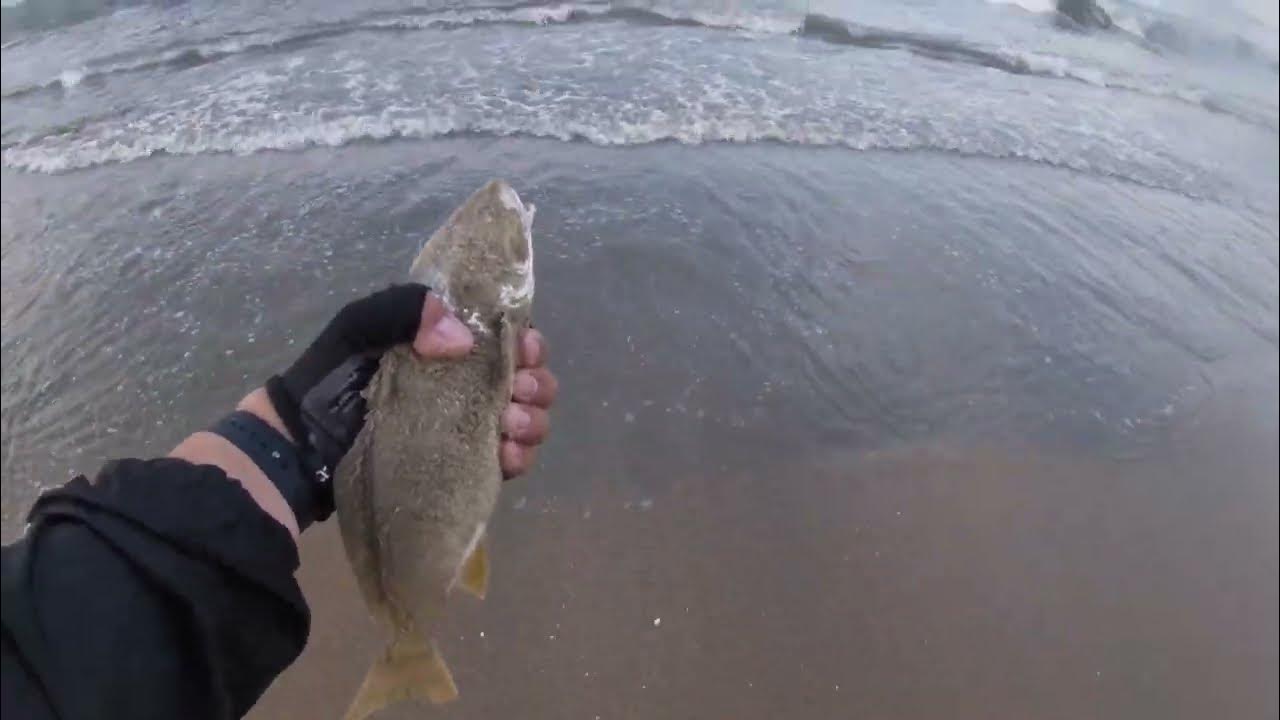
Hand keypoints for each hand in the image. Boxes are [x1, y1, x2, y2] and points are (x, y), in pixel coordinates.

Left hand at [258, 284, 553, 490]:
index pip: (506, 337)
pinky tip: (507, 456)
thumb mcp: (360, 327)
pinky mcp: (462, 466)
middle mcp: (465, 383)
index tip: (523, 350)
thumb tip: (464, 339)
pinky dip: (519, 457)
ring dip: (532, 420)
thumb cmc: (328, 381)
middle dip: (536, 384)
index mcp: (447, 343)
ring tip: (510, 424)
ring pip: (526, 420)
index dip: (527, 342)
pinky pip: (509, 462)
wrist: (300, 448)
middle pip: (527, 379)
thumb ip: (408, 311)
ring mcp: (466, 427)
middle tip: (516, 392)